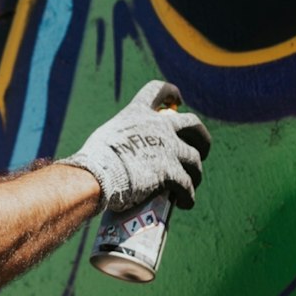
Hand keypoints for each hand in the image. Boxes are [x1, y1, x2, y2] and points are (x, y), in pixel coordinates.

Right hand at [58, 80, 211, 212]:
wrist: (96, 175)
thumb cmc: (94, 159)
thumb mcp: (107, 136)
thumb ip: (123, 138)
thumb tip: (123, 153)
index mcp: (138, 113)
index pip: (158, 91)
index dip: (170, 93)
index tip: (177, 101)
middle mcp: (159, 127)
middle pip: (193, 124)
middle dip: (201, 137)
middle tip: (200, 149)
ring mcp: (169, 149)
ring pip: (195, 159)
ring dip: (195, 173)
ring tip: (191, 185)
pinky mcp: (171, 173)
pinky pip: (187, 186)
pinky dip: (188, 197)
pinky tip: (184, 203)